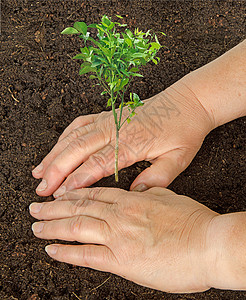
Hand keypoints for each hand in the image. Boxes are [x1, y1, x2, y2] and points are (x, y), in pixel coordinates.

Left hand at [30, 187, 217, 292]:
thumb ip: (150, 193)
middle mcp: (120, 215)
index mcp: (132, 200)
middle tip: (35, 208)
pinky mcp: (122, 260)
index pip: (94, 194)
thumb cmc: (193, 221)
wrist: (210, 244)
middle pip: (79, 208)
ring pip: (76, 227)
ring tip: (36, 226)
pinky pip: (86, 255)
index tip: (58, 195)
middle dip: (54, 208)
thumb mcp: (169, 197)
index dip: (73, 194)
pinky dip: (66, 252)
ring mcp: (118, 237)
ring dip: (53, 226)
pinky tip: (52, 249)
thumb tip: (139, 190)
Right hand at [32, 81, 213, 196]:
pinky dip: (64, 136)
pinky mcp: (109, 114)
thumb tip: (135, 193)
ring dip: (54, 154)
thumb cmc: (184, 129)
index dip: (76, 180)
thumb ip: (158, 176)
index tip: (60, 195)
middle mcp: (115, 129)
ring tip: (39, 171)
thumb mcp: (179, 157)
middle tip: (41, 189)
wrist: (189, 101)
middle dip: (55, 170)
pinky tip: (56, 147)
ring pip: (73, 136)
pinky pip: (80, 123)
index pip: (96, 164)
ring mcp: (110, 120)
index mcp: (131, 142)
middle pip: (77, 149)